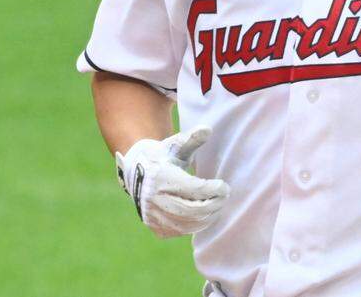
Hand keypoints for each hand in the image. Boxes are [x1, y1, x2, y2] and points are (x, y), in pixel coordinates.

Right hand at [115, 126, 230, 237]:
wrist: (136, 173)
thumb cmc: (162, 156)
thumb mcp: (174, 144)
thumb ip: (191, 138)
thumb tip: (208, 129)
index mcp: (160, 177)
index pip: (194, 189)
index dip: (213, 190)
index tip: (224, 186)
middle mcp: (154, 199)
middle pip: (193, 209)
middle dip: (214, 204)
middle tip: (224, 196)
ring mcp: (153, 215)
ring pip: (188, 223)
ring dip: (208, 216)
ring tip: (218, 205)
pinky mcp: (155, 227)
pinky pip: (181, 231)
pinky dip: (197, 225)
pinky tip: (206, 215)